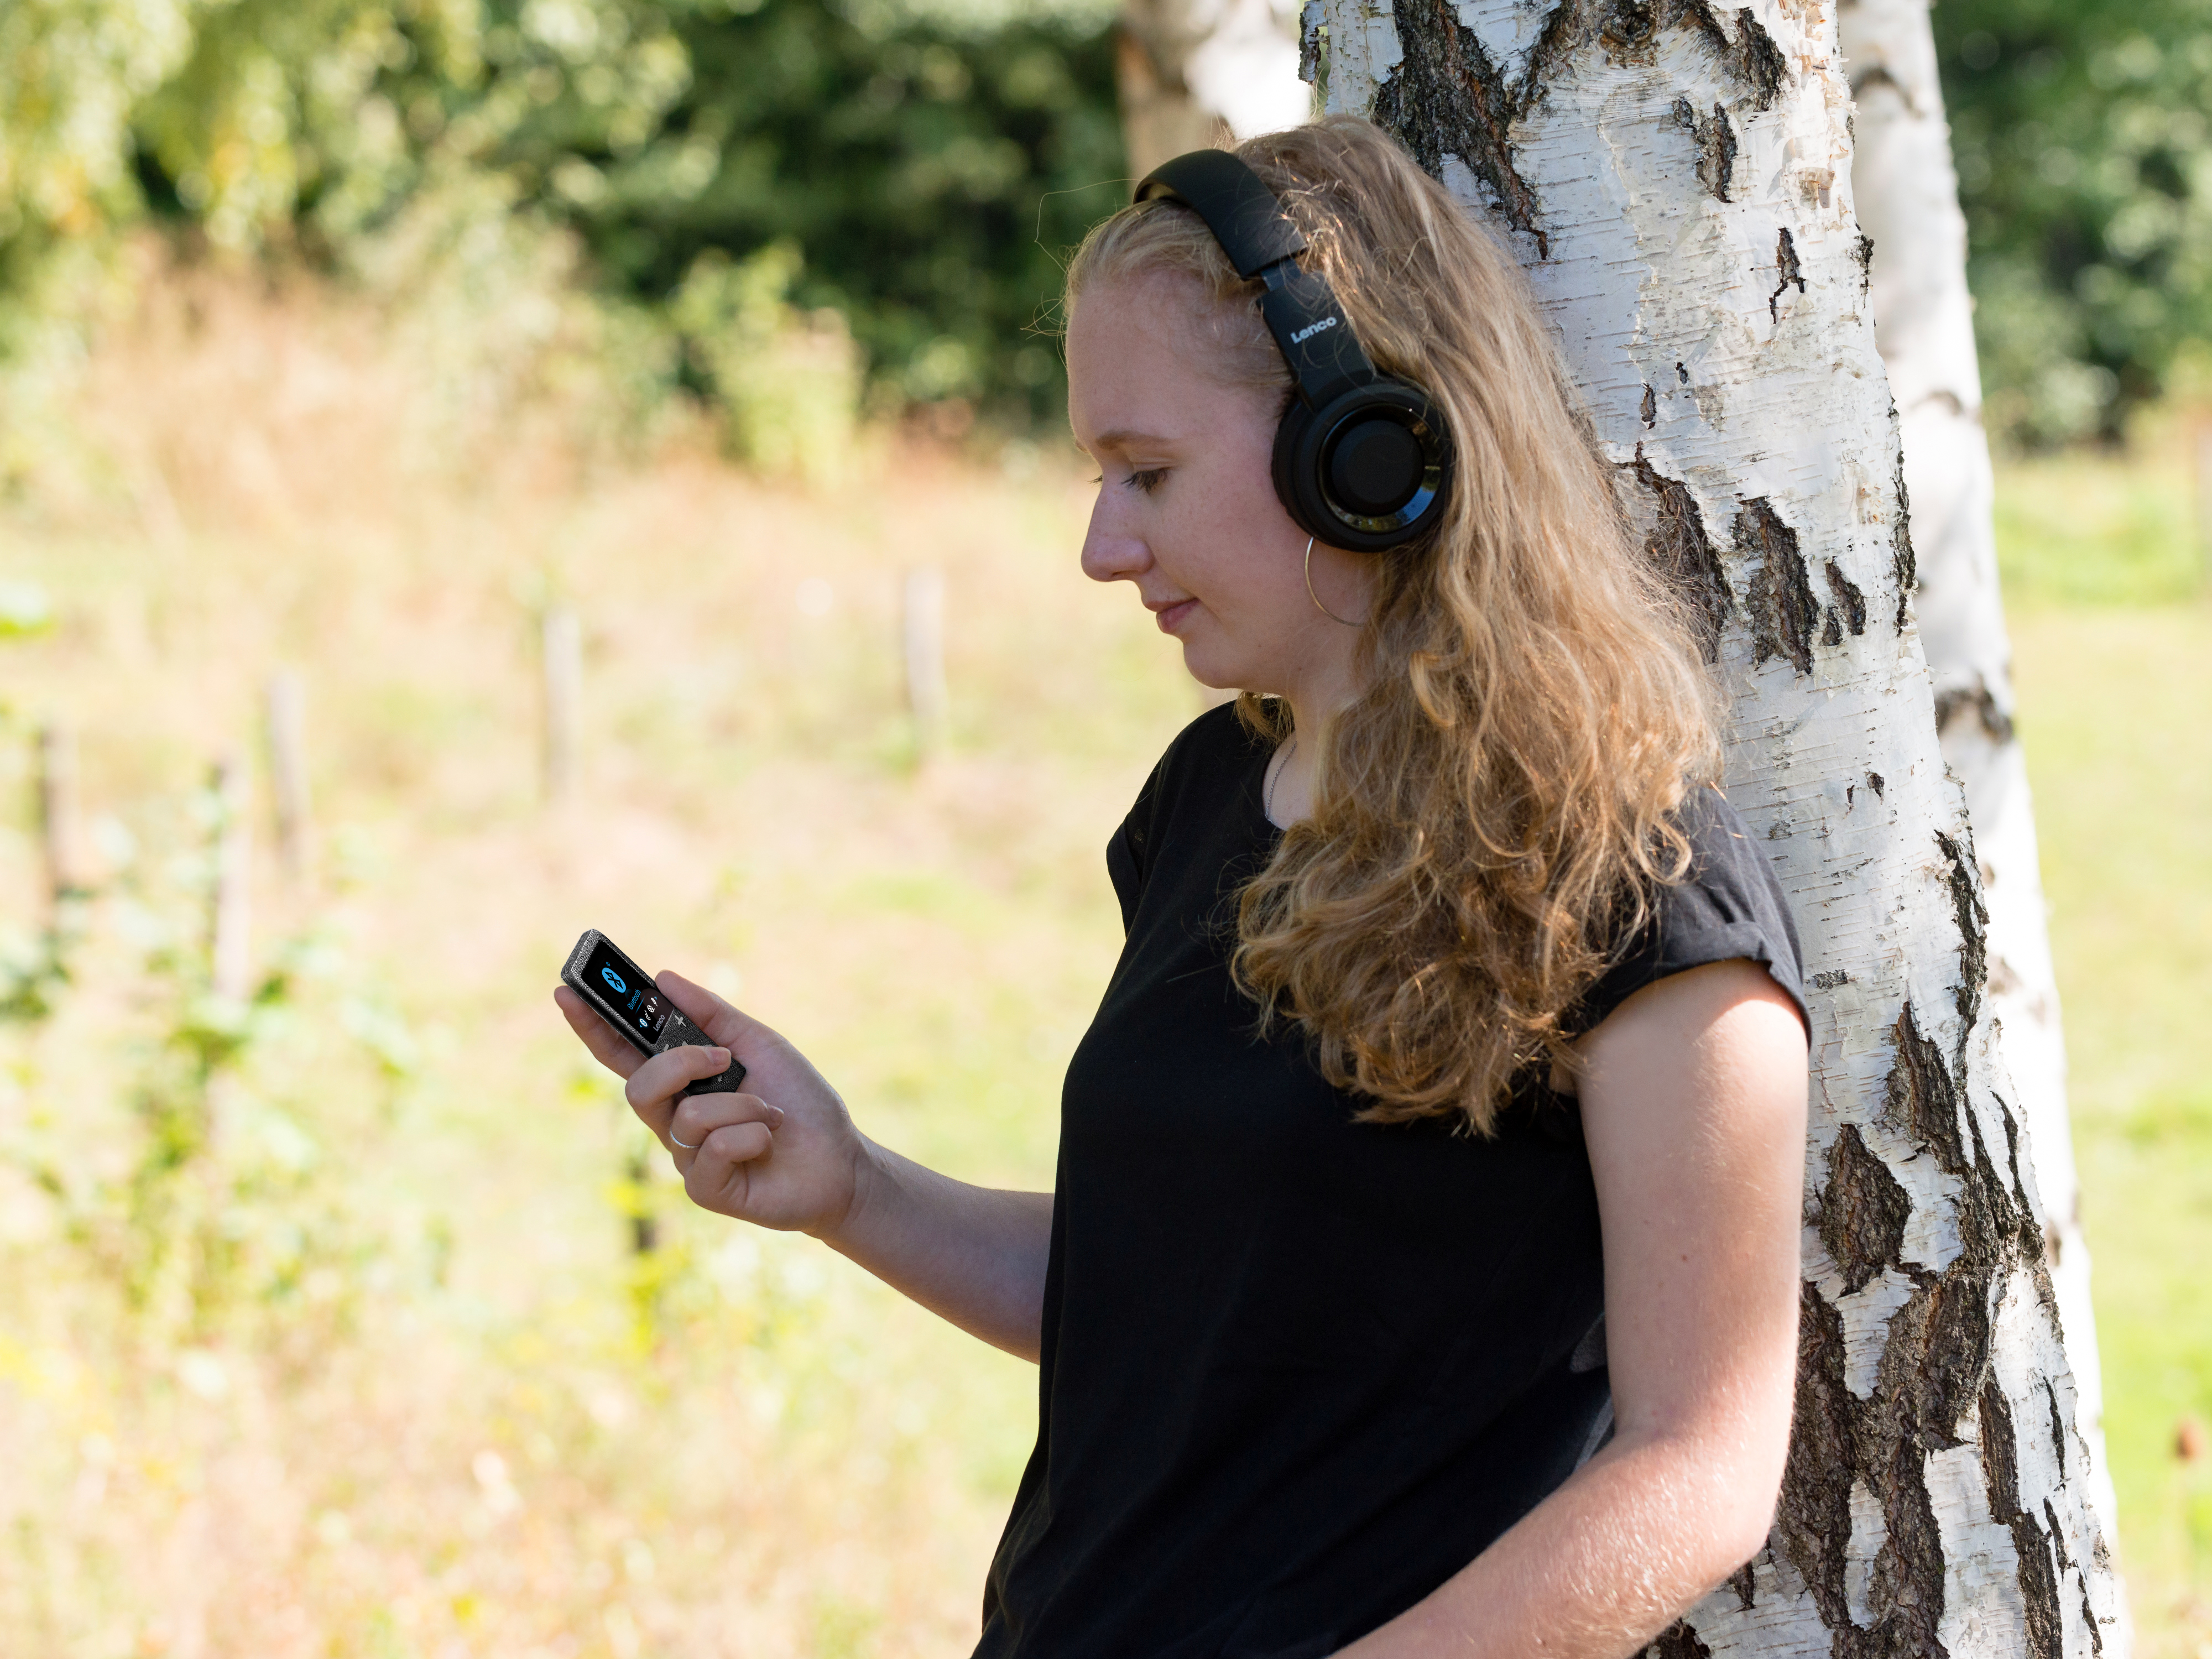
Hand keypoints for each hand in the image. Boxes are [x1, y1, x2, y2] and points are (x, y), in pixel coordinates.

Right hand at [555, 970, 868, 1237]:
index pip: (622, 1054)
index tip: (567, 992)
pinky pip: (711, 1150)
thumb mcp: (759, 1043)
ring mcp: (687, 1157)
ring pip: (686, 1117)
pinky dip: (751, 1136)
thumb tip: (662, 978)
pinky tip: (769, 1143)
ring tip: (770, 1114)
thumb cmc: (799, 1100)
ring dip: (742, 1105)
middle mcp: (674, 1120)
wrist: (840, 1158)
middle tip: (722, 1059)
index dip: (592, 1027)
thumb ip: (711, 1013)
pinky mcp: (705, 1189)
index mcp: (681, 1082)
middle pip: (639, 1087)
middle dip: (680, 1065)